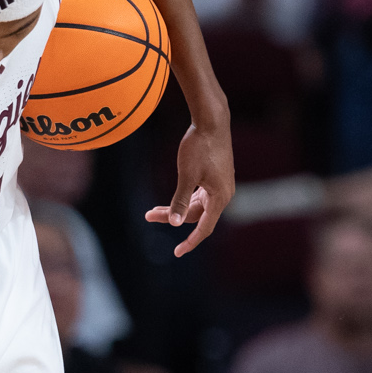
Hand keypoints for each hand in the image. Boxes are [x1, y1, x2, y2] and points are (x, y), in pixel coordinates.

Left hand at [145, 121, 232, 256]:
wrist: (212, 120)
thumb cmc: (200, 146)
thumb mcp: (187, 175)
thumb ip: (180, 200)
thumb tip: (175, 223)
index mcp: (220, 198)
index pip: (204, 228)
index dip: (190, 242)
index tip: (177, 252)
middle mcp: (223, 194)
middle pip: (195, 215)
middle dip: (172, 217)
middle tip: (148, 215)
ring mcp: (219, 185)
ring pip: (195, 205)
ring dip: (175, 207)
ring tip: (152, 211)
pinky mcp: (214, 177)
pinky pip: (198, 195)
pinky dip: (183, 198)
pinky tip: (170, 200)